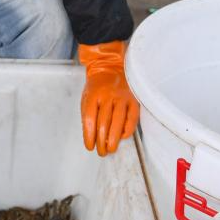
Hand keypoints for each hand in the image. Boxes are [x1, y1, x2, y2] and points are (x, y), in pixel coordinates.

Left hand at [79, 41, 138, 155]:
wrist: (110, 68)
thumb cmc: (96, 86)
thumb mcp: (86, 97)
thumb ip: (87, 115)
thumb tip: (91, 136)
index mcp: (93, 95)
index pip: (90, 119)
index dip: (89, 135)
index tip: (89, 146)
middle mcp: (108, 96)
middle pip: (104, 123)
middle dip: (102, 141)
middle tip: (101, 152)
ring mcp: (122, 98)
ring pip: (118, 122)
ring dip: (114, 139)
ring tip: (110, 149)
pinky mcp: (133, 100)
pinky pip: (132, 118)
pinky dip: (127, 130)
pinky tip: (122, 137)